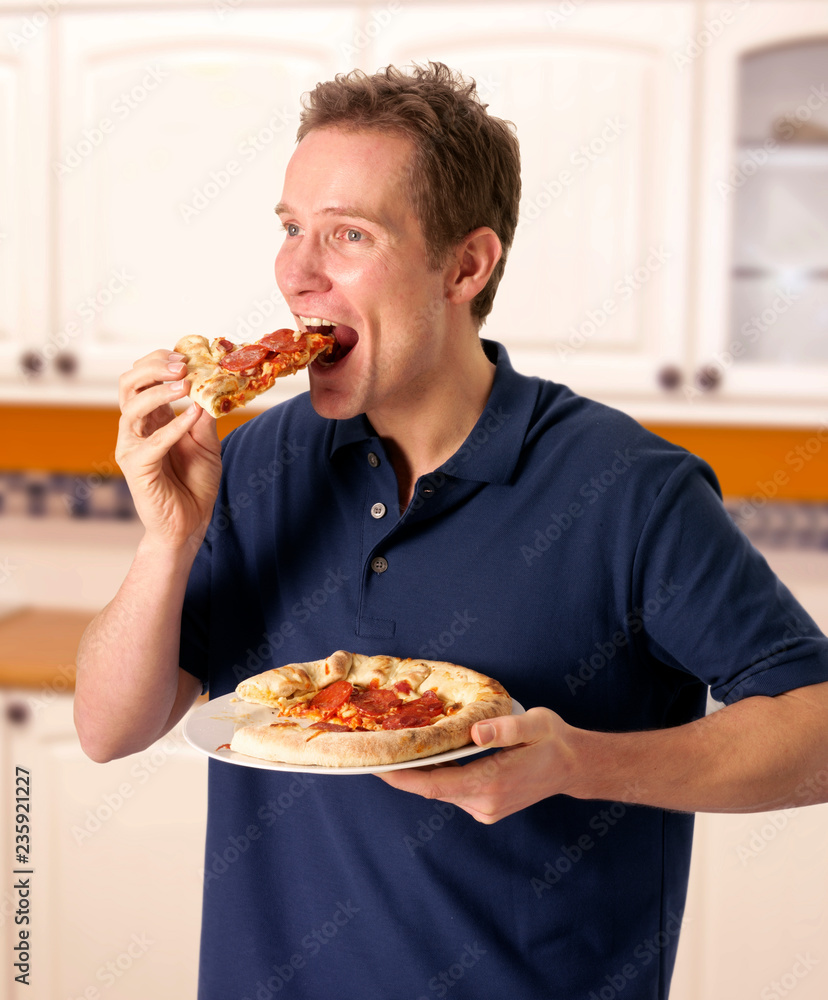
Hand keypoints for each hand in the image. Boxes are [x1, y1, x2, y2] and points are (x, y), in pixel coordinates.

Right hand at [116, 349, 221, 547]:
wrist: (190, 523)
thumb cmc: (195, 483)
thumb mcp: (206, 443)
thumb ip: (204, 416)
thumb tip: (212, 386)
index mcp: (151, 418)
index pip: (143, 377)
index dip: (160, 361)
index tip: (186, 354)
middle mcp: (136, 428)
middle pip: (129, 384)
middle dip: (153, 368)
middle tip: (181, 365)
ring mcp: (132, 446)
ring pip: (132, 407)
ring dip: (159, 392)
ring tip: (185, 385)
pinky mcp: (136, 467)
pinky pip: (151, 442)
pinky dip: (173, 426)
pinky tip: (193, 417)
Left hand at [377, 707, 575, 823]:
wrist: (574, 765)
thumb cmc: (552, 740)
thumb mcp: (534, 724)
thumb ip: (504, 728)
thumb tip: (475, 732)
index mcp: (491, 783)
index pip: (434, 785)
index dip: (401, 777)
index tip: (375, 766)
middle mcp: (484, 803)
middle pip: (431, 789)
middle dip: (402, 772)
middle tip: (375, 749)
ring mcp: (485, 809)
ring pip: (441, 791)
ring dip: (419, 773)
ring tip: (396, 749)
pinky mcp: (486, 807)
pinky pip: (453, 791)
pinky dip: (438, 775)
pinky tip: (429, 755)